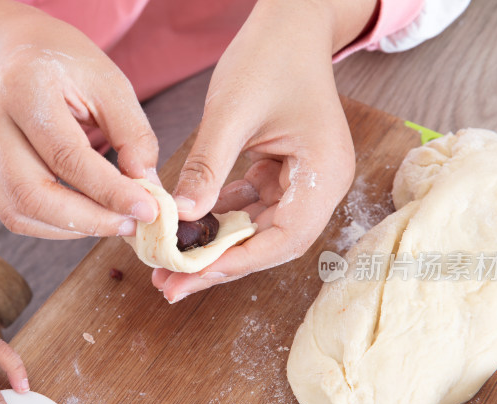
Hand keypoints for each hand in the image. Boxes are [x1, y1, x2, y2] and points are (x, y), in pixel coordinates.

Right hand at [0, 0, 159, 238]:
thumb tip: (148, 189)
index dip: (110, 191)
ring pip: (19, 212)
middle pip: (33, 194)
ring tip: (115, 223)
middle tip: (132, 226)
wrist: (14, 51)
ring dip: (73, 229)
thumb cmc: (67, 65)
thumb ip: (132, 135)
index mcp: (23, 88)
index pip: (67, 155)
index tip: (148, 210)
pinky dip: (53, 226)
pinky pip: (13, 214)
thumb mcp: (109, 84)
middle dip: (90, 220)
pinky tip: (87, 219)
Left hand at [153, 0, 375, 301]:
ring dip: (216, 248)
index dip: (237, 262)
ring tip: (171, 267)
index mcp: (325, 172)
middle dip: (221, 265)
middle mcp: (320, 185)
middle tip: (171, 286)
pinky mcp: (284, 174)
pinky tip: (189, 229)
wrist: (289, 25)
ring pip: (258, 231)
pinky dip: (220, 220)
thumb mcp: (231, 113)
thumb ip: (207, 167)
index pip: (284, 238)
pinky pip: (251, 209)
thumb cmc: (269, 57)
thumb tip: (180, 217)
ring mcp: (303, 181)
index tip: (192, 273)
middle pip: (270, 243)